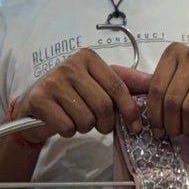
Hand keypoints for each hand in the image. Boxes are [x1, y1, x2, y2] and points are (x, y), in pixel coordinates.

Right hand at [14, 48, 143, 142]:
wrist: (33, 106)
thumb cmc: (70, 95)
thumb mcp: (97, 83)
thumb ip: (125, 83)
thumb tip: (154, 83)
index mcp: (88, 57)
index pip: (117, 87)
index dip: (130, 111)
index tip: (136, 126)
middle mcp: (70, 64)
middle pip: (104, 106)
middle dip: (104, 123)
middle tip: (98, 124)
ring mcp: (53, 81)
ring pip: (86, 119)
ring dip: (84, 127)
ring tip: (76, 118)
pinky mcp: (40, 99)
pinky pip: (68, 127)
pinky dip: (68, 131)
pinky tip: (61, 122)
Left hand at [146, 44, 188, 142]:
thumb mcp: (177, 86)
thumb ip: (159, 92)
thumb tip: (138, 112)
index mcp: (174, 52)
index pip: (156, 88)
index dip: (154, 114)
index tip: (158, 130)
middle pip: (172, 100)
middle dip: (171, 124)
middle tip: (175, 134)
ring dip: (188, 129)